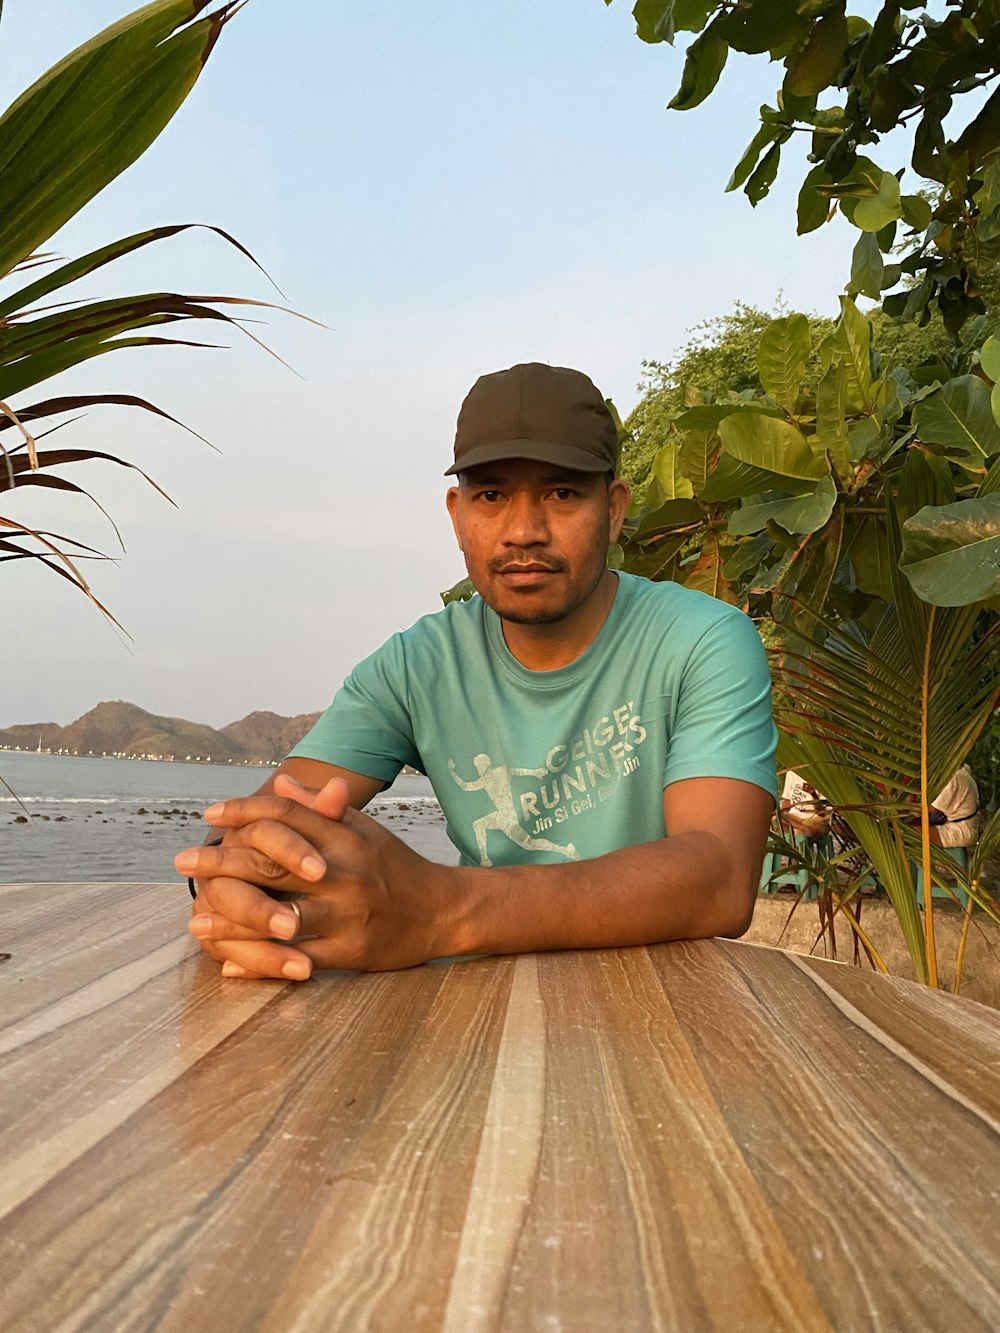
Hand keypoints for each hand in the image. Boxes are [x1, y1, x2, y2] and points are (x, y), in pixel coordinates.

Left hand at [176, 775, 452, 978]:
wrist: (441, 910)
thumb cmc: (393, 865)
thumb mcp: (362, 830)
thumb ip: (320, 809)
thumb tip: (280, 783)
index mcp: (345, 839)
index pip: (287, 817)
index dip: (245, 811)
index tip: (210, 813)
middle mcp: (343, 873)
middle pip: (274, 863)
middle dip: (223, 861)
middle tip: (183, 860)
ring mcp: (346, 915)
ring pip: (279, 917)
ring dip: (232, 920)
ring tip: (194, 919)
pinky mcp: (349, 953)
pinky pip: (297, 960)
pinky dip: (260, 964)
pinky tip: (227, 963)